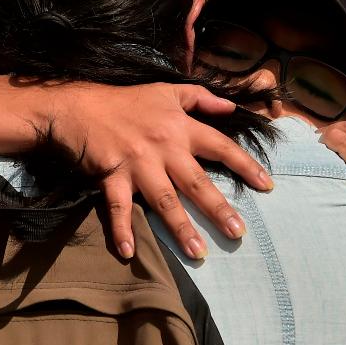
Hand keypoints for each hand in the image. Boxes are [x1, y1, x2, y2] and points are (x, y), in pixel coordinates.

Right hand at [44, 82, 273, 259]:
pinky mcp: (111, 176)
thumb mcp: (166, 91)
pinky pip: (118, 208)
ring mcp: (137, 165)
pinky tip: (128, 253)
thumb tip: (230, 108)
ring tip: (199, 253)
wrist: (79, 106)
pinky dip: (122, 230)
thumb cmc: (125, 101)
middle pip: (197, 182)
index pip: (220, 147)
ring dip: (181, 228)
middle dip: (218, 209)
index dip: (245, 165)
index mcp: (180, 128)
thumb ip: (200, 98)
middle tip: (238, 233)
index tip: (266, 186)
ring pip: (164, 201)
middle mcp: (163, 148)